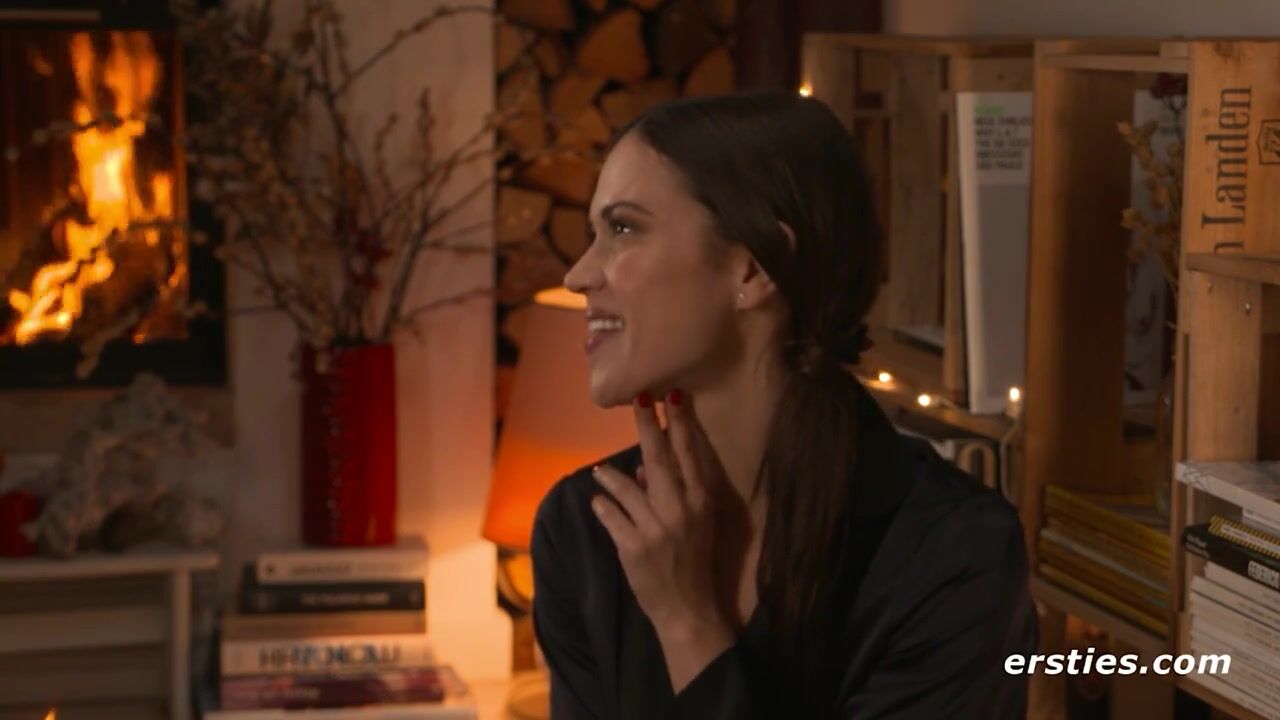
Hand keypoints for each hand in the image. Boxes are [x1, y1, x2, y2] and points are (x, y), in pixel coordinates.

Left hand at [590, 388, 734, 691]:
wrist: (688, 610)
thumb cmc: (695, 563)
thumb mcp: (697, 525)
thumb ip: (674, 494)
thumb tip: (644, 467)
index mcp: (702, 502)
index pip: (690, 454)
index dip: (681, 423)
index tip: (673, 394)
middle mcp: (681, 510)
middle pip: (660, 458)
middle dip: (648, 426)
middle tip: (639, 399)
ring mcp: (655, 528)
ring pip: (627, 487)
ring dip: (611, 475)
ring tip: (600, 471)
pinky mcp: (633, 547)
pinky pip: (611, 516)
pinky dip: (603, 507)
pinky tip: (597, 502)